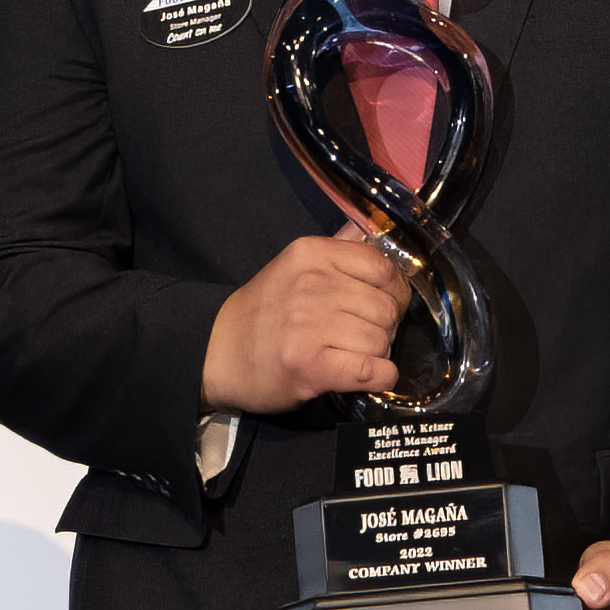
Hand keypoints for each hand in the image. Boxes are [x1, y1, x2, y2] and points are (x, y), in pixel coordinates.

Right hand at [203, 229, 414, 419]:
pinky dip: (380, 378)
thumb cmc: (262, 313)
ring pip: (381, 341)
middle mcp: (312, 285)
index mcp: (312, 254)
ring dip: (378, 354)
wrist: (215, 353)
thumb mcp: (293, 267)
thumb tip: (372, 231)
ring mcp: (310, 326)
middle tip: (365, 336)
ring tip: (355, 356)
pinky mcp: (311, 366)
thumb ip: (336, 250)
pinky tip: (369, 376)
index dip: (394, 290)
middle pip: (386, 308)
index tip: (385, 304)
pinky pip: (373, 371)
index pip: (383, 267)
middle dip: (385, 327)